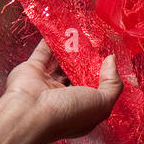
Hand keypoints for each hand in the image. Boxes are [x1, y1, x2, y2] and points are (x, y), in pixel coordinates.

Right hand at [2, 39, 122, 142]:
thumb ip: (112, 84)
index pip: (97, 91)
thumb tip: (111, 61)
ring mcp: (48, 85)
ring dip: (71, 50)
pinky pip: (43, 52)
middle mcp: (65, 99)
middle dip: (87, 61)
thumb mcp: (102, 103)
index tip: (109, 58)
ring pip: (62, 63)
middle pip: (79, 75)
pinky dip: (51, 42)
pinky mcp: (32, 70)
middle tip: (96, 43)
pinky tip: (61, 31)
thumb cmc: (69, 112)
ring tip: (81, 35)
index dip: (104, 76)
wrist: (30, 112)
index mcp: (83, 110)